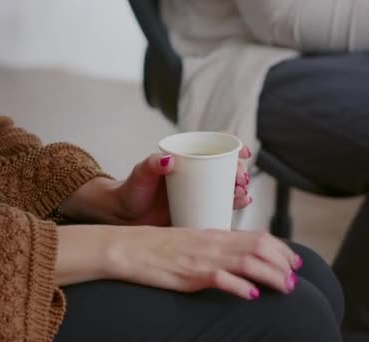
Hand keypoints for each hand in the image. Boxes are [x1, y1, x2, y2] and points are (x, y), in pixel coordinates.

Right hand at [107, 227, 302, 298]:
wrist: (128, 248)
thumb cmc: (157, 247)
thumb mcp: (191, 243)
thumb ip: (214, 248)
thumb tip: (238, 260)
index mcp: (214, 234)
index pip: (257, 236)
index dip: (281, 249)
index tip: (294, 262)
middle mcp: (213, 243)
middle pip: (259, 247)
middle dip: (282, 262)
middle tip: (295, 278)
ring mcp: (202, 257)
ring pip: (247, 262)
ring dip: (271, 275)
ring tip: (285, 288)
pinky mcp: (190, 273)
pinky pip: (220, 278)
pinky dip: (239, 286)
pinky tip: (251, 295)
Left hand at [113, 145, 252, 225]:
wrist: (125, 216)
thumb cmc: (131, 190)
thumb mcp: (140, 174)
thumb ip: (151, 164)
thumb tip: (168, 159)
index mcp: (185, 159)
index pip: (214, 147)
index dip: (233, 146)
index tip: (244, 152)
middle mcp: (196, 175)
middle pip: (225, 168)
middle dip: (239, 172)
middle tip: (239, 180)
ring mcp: (199, 193)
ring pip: (227, 187)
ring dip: (240, 189)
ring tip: (241, 195)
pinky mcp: (199, 210)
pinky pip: (221, 206)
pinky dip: (234, 204)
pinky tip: (241, 204)